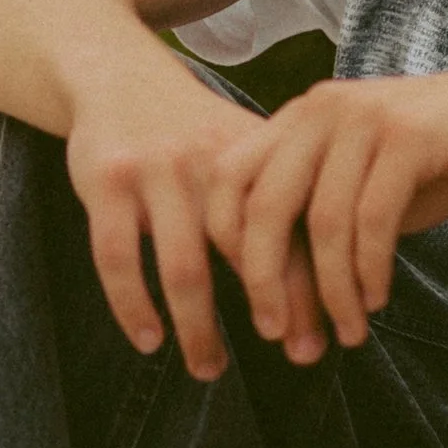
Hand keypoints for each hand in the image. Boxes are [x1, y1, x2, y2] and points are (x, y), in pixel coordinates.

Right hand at [65, 66, 329, 382]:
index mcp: (257, 155)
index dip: (316, 291)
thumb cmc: (198, 134)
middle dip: (277, 314)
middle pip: (251, 256)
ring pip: (185, 269)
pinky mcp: (107, 180)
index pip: (297, 234)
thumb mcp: (248, 154)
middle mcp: (213, 161)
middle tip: (294, 360)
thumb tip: (339, 291)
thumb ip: (286, 208)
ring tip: (210, 370)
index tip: (327, 340)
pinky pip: (118, 259)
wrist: (121, 77)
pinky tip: (149, 340)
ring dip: (199, 329)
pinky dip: (133, 307)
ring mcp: (157, 170)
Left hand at [207, 64, 447, 357]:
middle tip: (276, 334)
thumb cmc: (434, 158)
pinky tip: (377, 299)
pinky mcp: (409, 137)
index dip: (229, 247)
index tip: (255, 298)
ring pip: (324, 222)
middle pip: (265, 207)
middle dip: (266, 281)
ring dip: (332, 291)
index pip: (229, 181)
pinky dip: (370, 271)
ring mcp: (363, 118)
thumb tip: (281, 307)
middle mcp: (320, 110)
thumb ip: (318, 226)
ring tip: (347, 331)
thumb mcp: (362, 187)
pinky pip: (374, 220)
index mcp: (297, 118)